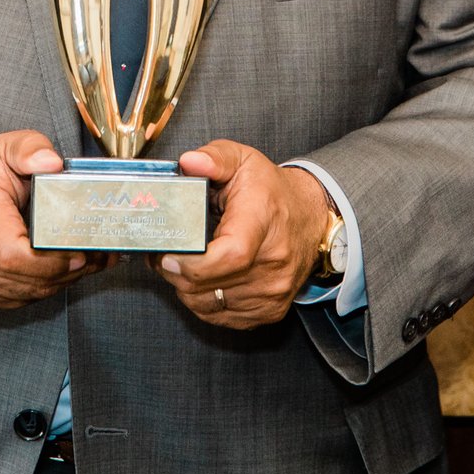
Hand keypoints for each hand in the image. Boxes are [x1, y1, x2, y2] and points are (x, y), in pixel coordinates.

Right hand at [0, 130, 102, 308]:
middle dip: (68, 270)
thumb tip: (52, 163)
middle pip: (25, 277)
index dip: (50, 262)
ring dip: (64, 280)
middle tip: (98, 254)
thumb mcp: (6, 146)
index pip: (11, 254)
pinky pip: (21, 298)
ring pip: (28, 292)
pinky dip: (46, 286)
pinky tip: (65, 270)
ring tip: (91, 260)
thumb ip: (31, 149)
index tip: (80, 252)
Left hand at [154, 142, 330, 328]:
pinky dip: (202, 300)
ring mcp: (272, 292)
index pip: (230, 256)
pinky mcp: (269, 311)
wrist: (310, 218)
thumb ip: (214, 158)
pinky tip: (202, 279)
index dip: (191, 263)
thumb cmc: (272, 192)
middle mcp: (273, 263)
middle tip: (163, 253)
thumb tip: (189, 163)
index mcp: (262, 223)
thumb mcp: (243, 161)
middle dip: (175, 272)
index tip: (167, 255)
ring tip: (181, 263)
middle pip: (209, 285)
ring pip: (207, 304)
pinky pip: (219, 315)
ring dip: (185, 287)